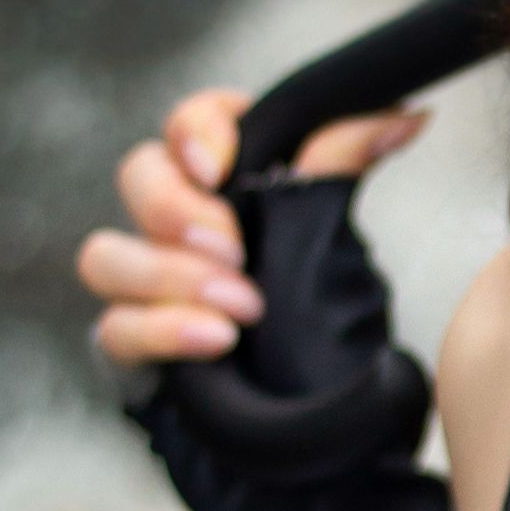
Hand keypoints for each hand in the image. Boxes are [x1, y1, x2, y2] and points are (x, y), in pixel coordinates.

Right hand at [77, 86, 429, 367]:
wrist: (307, 393)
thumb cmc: (313, 291)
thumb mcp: (333, 221)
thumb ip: (345, 163)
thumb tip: (404, 117)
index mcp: (225, 173)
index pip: (190, 121)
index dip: (195, 130)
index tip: (219, 164)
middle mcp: (175, 217)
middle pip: (137, 175)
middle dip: (176, 208)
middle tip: (235, 246)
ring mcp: (145, 278)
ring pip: (106, 256)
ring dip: (171, 276)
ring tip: (243, 305)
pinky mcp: (133, 340)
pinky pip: (115, 329)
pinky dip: (164, 330)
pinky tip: (217, 339)